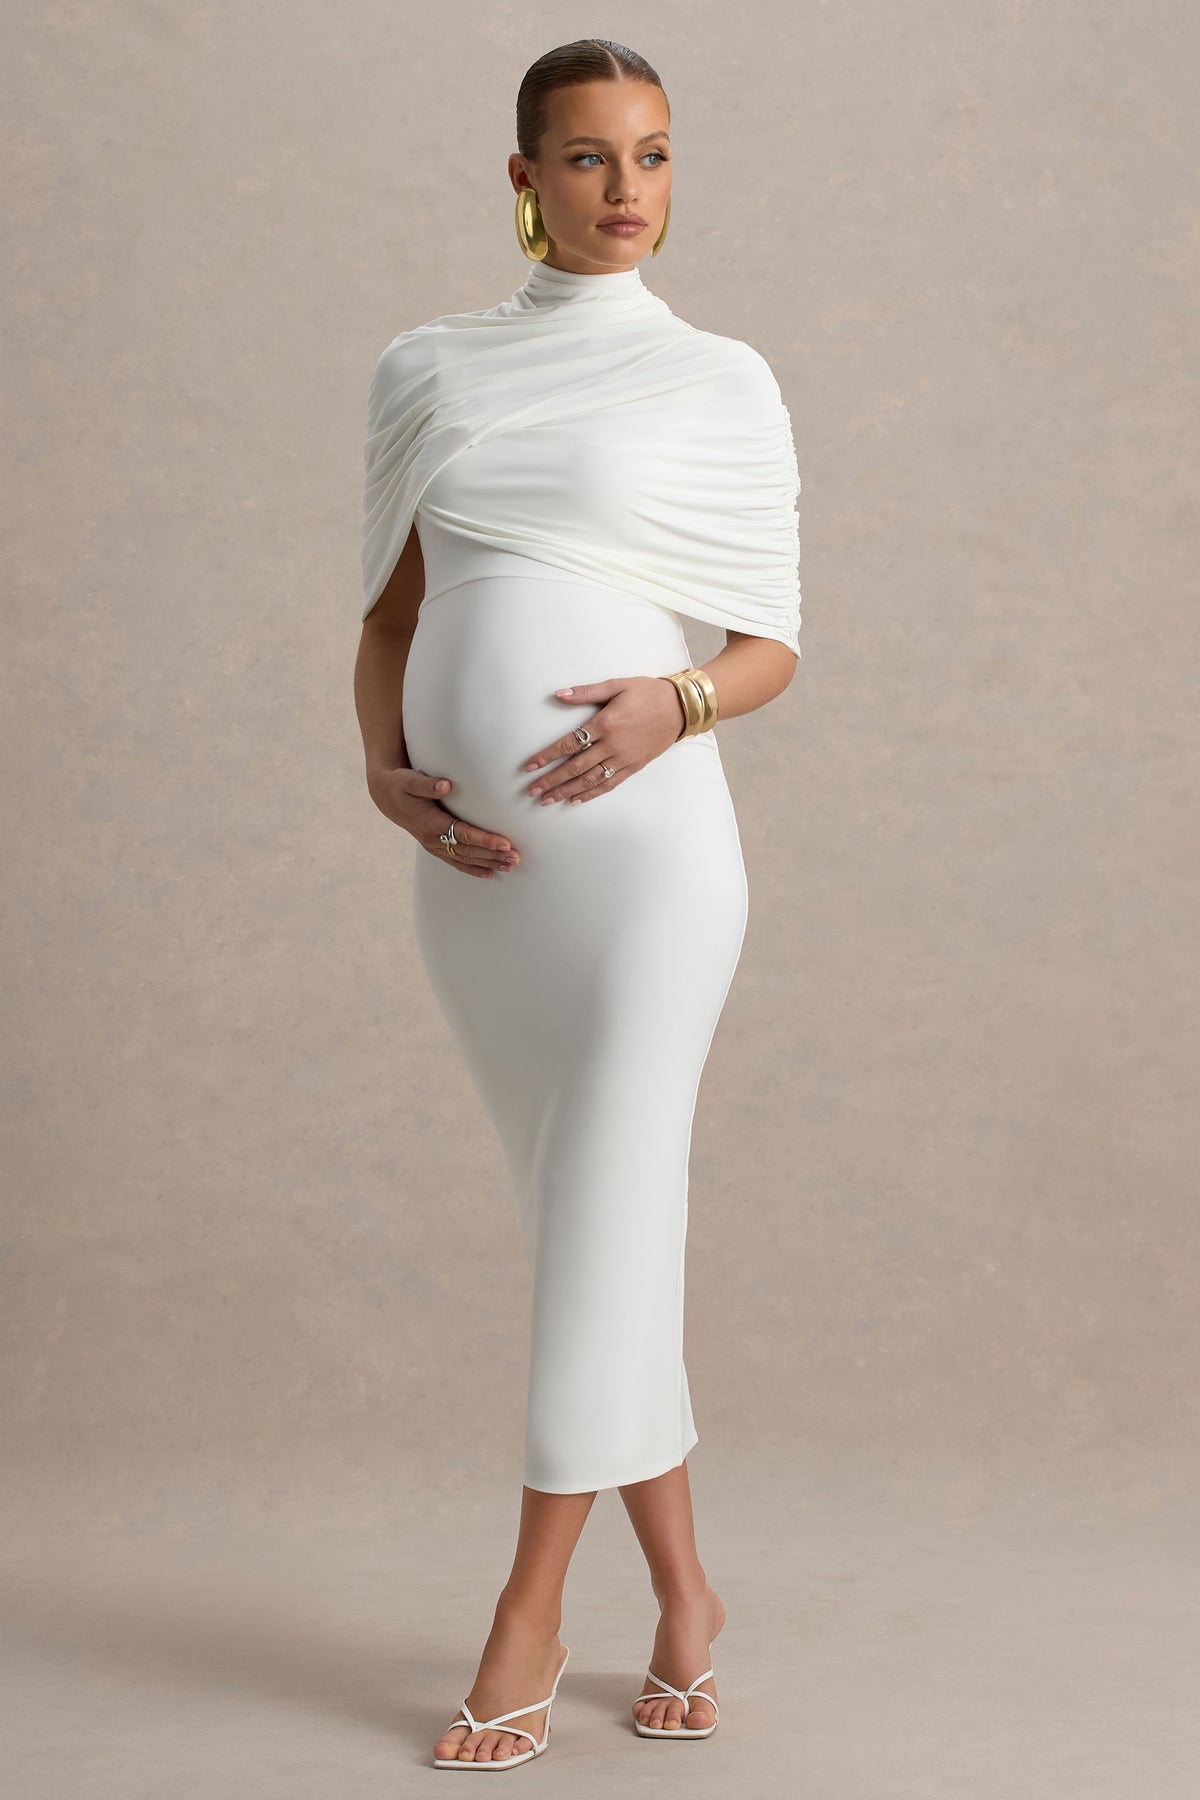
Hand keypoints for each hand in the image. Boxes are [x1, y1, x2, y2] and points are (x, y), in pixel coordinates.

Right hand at [367, 765, 520, 878]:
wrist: (385, 796)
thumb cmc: (400, 785)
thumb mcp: (409, 781)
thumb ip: (427, 784)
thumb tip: (445, 786)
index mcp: (430, 823)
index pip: (463, 834)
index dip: (485, 840)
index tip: (505, 843)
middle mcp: (433, 839)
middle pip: (468, 851)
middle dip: (493, 856)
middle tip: (515, 859)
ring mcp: (434, 845)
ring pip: (465, 859)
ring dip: (489, 864)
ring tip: (510, 867)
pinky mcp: (435, 846)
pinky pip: (456, 862)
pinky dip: (473, 869)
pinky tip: (489, 874)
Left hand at [522, 676, 684, 804]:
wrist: (679, 708)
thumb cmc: (647, 693)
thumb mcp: (616, 685)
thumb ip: (586, 692)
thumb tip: (559, 694)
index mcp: (605, 723)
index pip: (568, 744)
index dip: (547, 756)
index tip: (529, 766)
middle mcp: (612, 745)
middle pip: (575, 767)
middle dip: (551, 780)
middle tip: (532, 791)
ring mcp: (623, 758)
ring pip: (590, 779)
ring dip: (566, 791)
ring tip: (547, 799)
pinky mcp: (634, 766)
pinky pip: (609, 784)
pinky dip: (591, 793)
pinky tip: (576, 800)